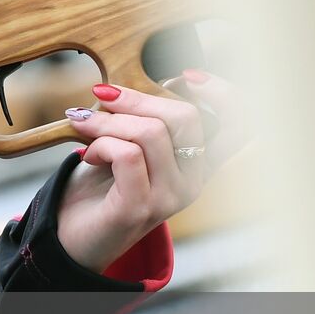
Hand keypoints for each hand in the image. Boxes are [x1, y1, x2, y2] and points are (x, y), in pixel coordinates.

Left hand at [56, 71, 245, 272]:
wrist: (74, 237)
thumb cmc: (101, 186)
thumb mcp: (127, 144)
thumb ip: (140, 118)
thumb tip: (122, 88)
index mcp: (197, 163)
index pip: (240, 126)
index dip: (224, 94)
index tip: (187, 77)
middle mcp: (194, 182)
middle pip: (185, 116)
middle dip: (136, 98)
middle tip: (100, 97)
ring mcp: (171, 197)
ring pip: (151, 131)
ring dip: (108, 121)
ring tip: (85, 128)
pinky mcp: (141, 207)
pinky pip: (127, 154)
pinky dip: (101, 143)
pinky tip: (88, 155)